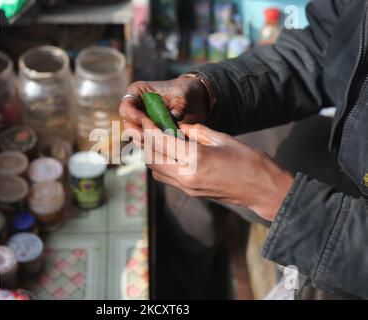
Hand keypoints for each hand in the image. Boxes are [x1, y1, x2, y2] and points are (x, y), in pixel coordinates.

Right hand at [119, 76, 209, 142]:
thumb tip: (175, 116)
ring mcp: (140, 122)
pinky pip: (147, 144)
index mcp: (137, 92)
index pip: (126, 106)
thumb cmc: (185, 91)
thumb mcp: (184, 93)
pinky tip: (167, 149)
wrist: (192, 101)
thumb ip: (179, 103)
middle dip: (139, 133)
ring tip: (163, 144)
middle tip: (154, 138)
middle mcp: (135, 108)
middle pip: (128, 125)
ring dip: (148, 142)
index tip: (146, 123)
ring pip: (136, 137)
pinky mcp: (148, 134)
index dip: (133, 116)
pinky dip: (155, 147)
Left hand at [142, 120, 293, 221]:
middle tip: (144, 129)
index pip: (161, 141)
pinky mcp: (191, 192)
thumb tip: (177, 126)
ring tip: (155, 140)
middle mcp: (186, 176)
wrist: (263, 189)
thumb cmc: (249, 160)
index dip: (148, 128)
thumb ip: (196, 132)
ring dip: (152, 155)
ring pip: (156, 171)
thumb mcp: (222, 138)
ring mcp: (188, 187)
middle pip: (152, 159)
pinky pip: (167, 178)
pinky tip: (169, 153)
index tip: (143, 118)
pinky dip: (162, 165)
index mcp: (195, 158)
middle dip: (145, 143)